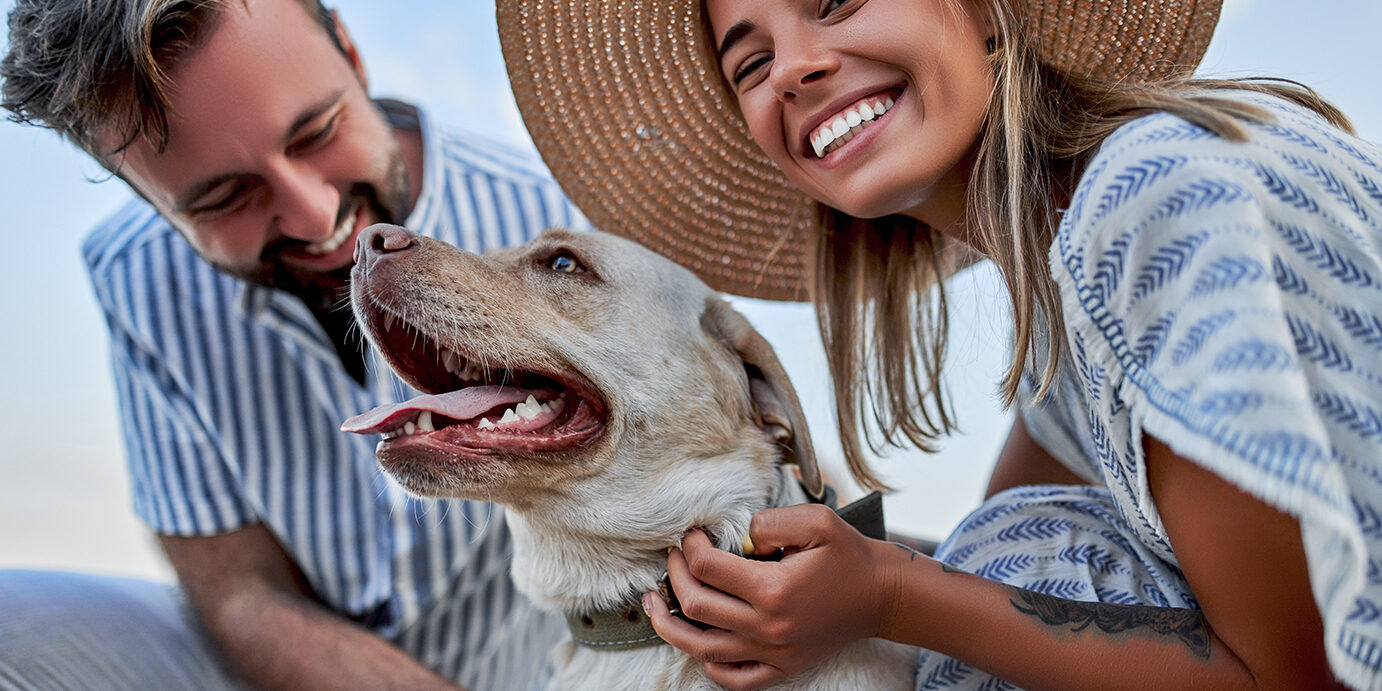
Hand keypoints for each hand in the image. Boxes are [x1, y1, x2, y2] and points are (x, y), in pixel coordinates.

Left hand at [642, 504, 897, 689]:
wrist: (883, 595)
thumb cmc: (850, 555)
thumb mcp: (816, 521)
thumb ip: (768, 522)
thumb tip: (735, 534)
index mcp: (773, 589)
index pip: (707, 568)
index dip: (690, 546)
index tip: (691, 534)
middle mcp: (768, 627)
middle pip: (695, 607)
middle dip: (674, 577)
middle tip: (673, 558)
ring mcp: (774, 653)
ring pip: (702, 648)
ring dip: (669, 625)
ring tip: (652, 605)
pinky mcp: (782, 667)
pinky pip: (734, 678)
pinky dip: (709, 664)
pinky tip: (698, 642)